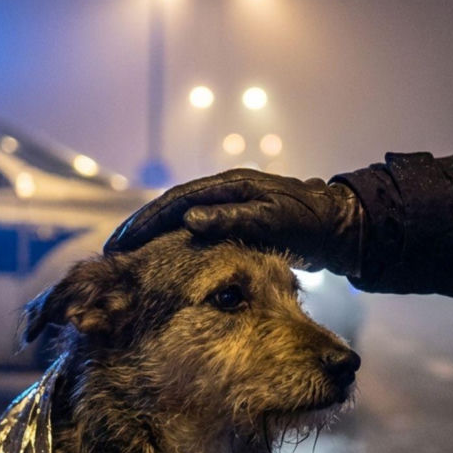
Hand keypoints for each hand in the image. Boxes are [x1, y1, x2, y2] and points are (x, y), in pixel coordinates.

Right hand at [104, 169, 364, 275]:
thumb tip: (189, 220)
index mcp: (228, 186)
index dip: (145, 222)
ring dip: (153, 240)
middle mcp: (223, 192)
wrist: (341, 226)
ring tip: (128, 261)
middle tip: (111, 254)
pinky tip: (161, 265)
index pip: (174, 201)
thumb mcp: (273, 220)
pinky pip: (194, 233)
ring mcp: (228, 207)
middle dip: (139, 231)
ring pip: (178, 221)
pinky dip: (173, 246)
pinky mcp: (235, 223)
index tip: (121, 243)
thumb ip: (232, 219)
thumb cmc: (311, 223)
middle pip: (169, 209)